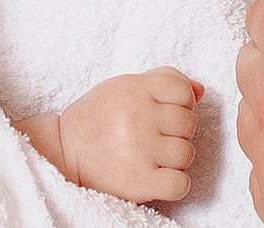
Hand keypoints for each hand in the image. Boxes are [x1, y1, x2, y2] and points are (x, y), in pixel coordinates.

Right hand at [35, 67, 203, 203]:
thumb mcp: (125, 86)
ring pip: (187, 154)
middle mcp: (139, 117)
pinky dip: (175, 184)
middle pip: (189, 124)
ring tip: (155, 157)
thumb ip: (163, 80)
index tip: (165, 112)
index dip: (182, 103)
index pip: (184, 92)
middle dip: (178, 131)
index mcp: (136, 89)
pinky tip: (160, 177)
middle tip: (157, 136)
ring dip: (176, 159)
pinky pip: (180, 184)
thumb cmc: (99, 115)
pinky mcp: (139, 181)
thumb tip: (199, 91)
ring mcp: (140, 150)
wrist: (64, 149)